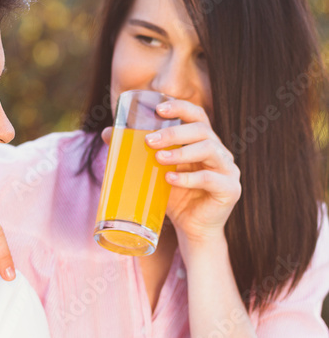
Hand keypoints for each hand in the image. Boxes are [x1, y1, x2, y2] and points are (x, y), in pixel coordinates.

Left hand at [144, 98, 241, 245]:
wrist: (192, 230)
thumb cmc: (175, 197)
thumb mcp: (155, 172)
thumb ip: (137, 152)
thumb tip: (107, 133)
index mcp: (204, 142)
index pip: (197, 116)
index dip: (180, 107)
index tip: (159, 108)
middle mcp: (220, 152)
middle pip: (202, 130)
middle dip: (174, 133)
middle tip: (149, 140)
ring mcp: (228, 170)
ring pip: (209, 149)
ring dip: (181, 152)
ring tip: (158, 158)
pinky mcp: (230, 190)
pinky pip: (210, 178)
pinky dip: (188, 178)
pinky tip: (170, 180)